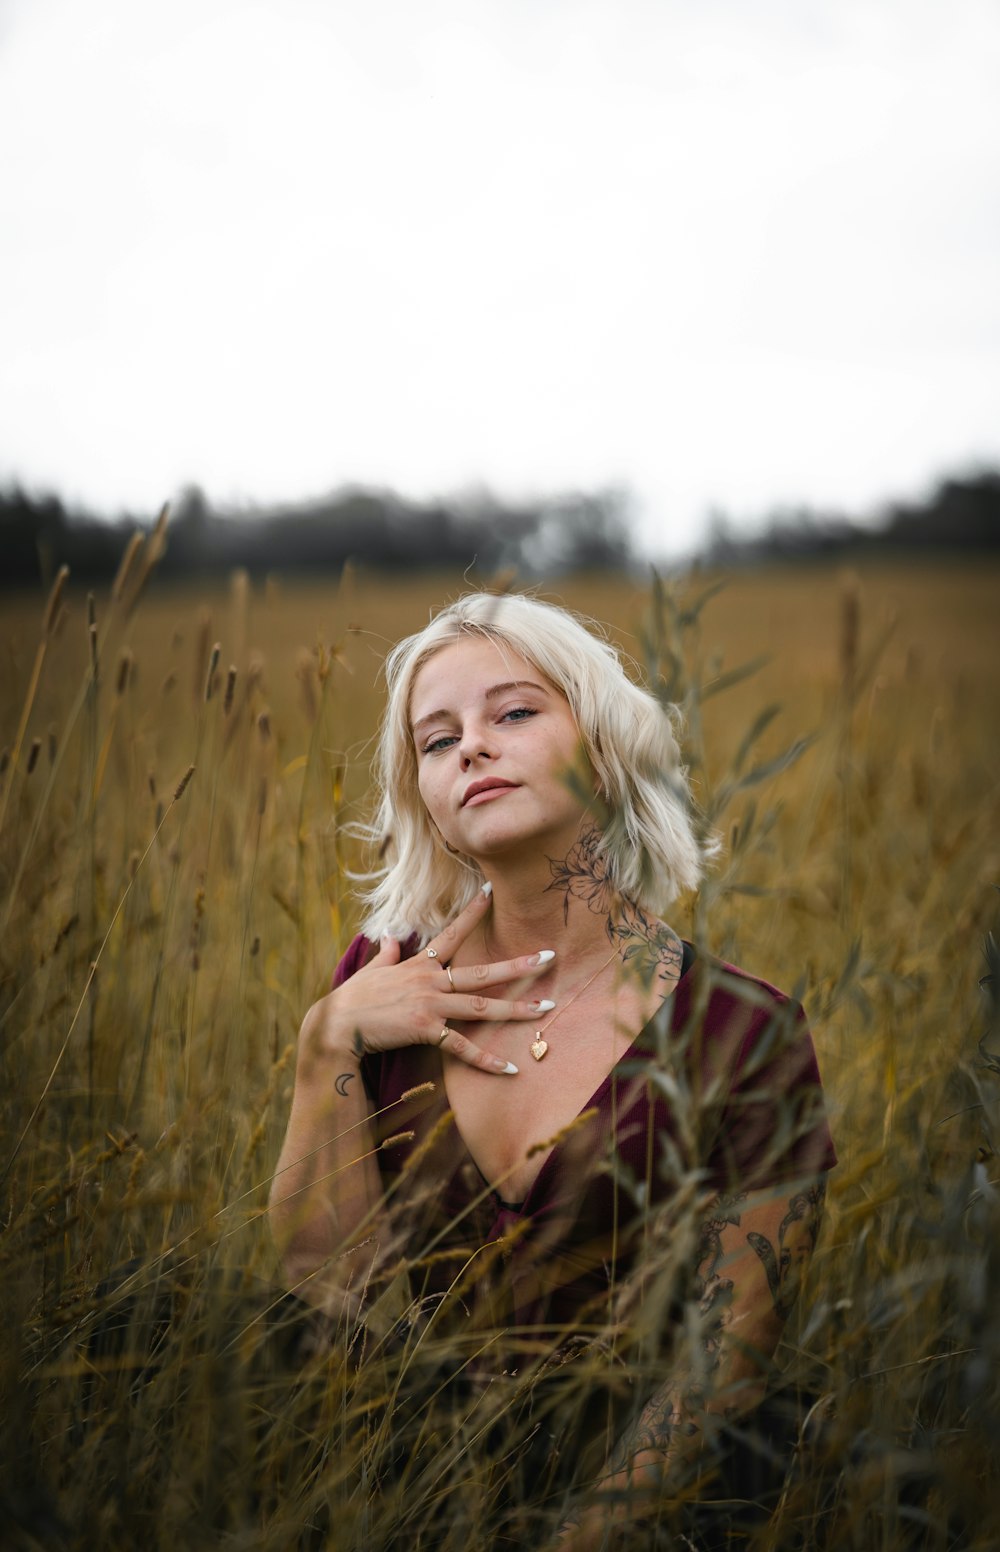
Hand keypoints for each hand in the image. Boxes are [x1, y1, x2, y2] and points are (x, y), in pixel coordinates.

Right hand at [302, 884, 555, 1075]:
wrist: (338, 1024)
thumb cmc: (355, 997)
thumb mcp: (374, 969)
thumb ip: (387, 952)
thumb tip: (390, 935)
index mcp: (420, 963)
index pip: (453, 933)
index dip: (473, 912)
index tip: (492, 892)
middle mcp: (430, 980)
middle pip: (482, 971)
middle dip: (519, 965)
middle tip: (550, 957)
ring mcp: (430, 1005)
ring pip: (482, 1006)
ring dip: (517, 1008)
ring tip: (546, 1007)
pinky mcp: (425, 1031)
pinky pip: (462, 1047)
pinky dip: (487, 1059)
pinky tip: (511, 1068)